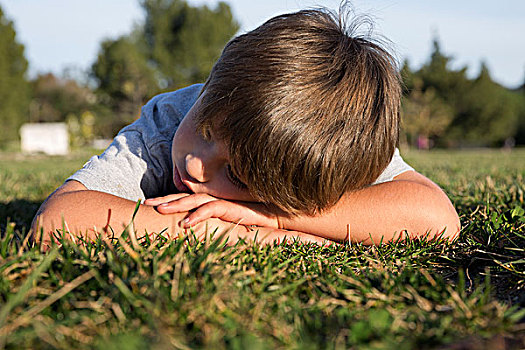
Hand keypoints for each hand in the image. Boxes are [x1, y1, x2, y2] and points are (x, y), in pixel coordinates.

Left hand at [144, 193, 281, 228]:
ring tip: (159, 210)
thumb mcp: (230, 223)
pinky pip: (212, 210)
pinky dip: (198, 215)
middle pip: (185, 197)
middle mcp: (215, 200)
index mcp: (211, 202)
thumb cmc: (256, 220)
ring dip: (176, 205)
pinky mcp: (233, 208)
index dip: (168, 200)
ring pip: (194, 201)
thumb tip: (196, 233)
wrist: (278, 216)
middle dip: (164, 200)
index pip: (186, 199)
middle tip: (144, 204)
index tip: (149, 204)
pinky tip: (186, 223)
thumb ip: (215, 224)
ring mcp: (223, 202)